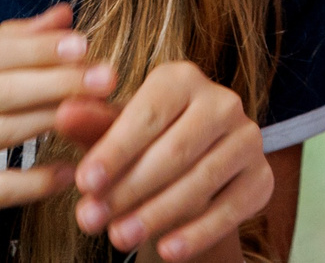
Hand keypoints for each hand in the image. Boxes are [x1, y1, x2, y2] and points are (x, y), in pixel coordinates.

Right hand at [0, 5, 111, 237]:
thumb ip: (7, 41)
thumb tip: (63, 18)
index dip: (40, 49)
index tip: (83, 43)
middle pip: (1, 91)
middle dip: (58, 82)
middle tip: (105, 76)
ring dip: (51, 122)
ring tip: (95, 113)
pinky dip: (31, 183)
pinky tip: (66, 172)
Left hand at [64, 59, 270, 260]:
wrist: (190, 170)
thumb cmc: (143, 144)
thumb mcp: (114, 132)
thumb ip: (92, 124)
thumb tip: (63, 113)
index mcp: (183, 78)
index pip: (148, 114)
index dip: (115, 150)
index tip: (84, 183)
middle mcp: (222, 102)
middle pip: (174, 151)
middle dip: (129, 190)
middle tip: (91, 220)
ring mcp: (247, 139)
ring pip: (200, 181)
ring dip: (157, 214)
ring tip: (119, 238)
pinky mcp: (261, 177)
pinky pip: (230, 209)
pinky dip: (197, 233)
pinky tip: (168, 250)